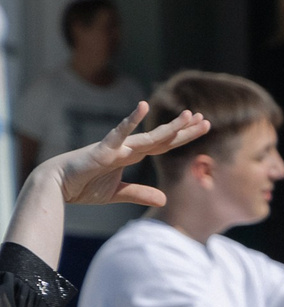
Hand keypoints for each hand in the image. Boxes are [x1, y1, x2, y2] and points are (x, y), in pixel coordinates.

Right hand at [49, 102, 210, 207]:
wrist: (56, 186)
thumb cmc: (82, 187)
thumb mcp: (117, 193)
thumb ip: (140, 193)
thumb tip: (165, 199)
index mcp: (131, 156)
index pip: (163, 145)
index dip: (183, 137)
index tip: (202, 127)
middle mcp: (127, 148)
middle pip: (162, 138)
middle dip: (184, 130)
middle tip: (205, 119)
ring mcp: (116, 147)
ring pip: (149, 137)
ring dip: (170, 127)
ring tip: (190, 116)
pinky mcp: (103, 150)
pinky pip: (119, 134)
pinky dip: (131, 121)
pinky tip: (142, 107)